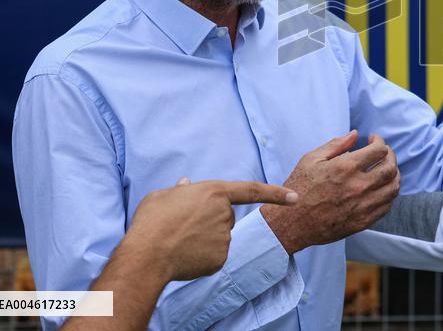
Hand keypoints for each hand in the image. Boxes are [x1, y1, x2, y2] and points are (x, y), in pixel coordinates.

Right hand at [120, 179, 298, 281]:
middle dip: (209, 220)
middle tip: (181, 225)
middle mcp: (225, 213)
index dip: (275, 193)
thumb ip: (180, 191)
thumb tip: (187, 185)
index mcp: (214, 192)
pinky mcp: (221, 258)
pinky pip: (214, 255)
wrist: (147, 255)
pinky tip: (185, 255)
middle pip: (224, 216)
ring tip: (179, 240)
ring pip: (219, 236)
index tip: (296, 197)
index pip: (252, 190)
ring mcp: (225, 237)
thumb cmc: (152, 222)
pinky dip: (202, 256)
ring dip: (204, 238)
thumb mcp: (162, 196)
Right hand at [261, 130, 399, 254]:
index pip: (379, 150)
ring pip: (393, 188)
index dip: (380, 142)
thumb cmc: (298, 188)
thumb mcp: (311, 159)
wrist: (291, 223)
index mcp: (346, 167)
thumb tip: (355, 134)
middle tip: (384, 154)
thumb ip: (336, 145)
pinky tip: (381, 189)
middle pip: (390, 168)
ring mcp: (362, 206)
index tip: (373, 140)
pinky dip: (389, 194)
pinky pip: (386, 206)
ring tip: (386, 170)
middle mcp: (358, 186)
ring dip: (394, 176)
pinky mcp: (362, 222)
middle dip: (391, 157)